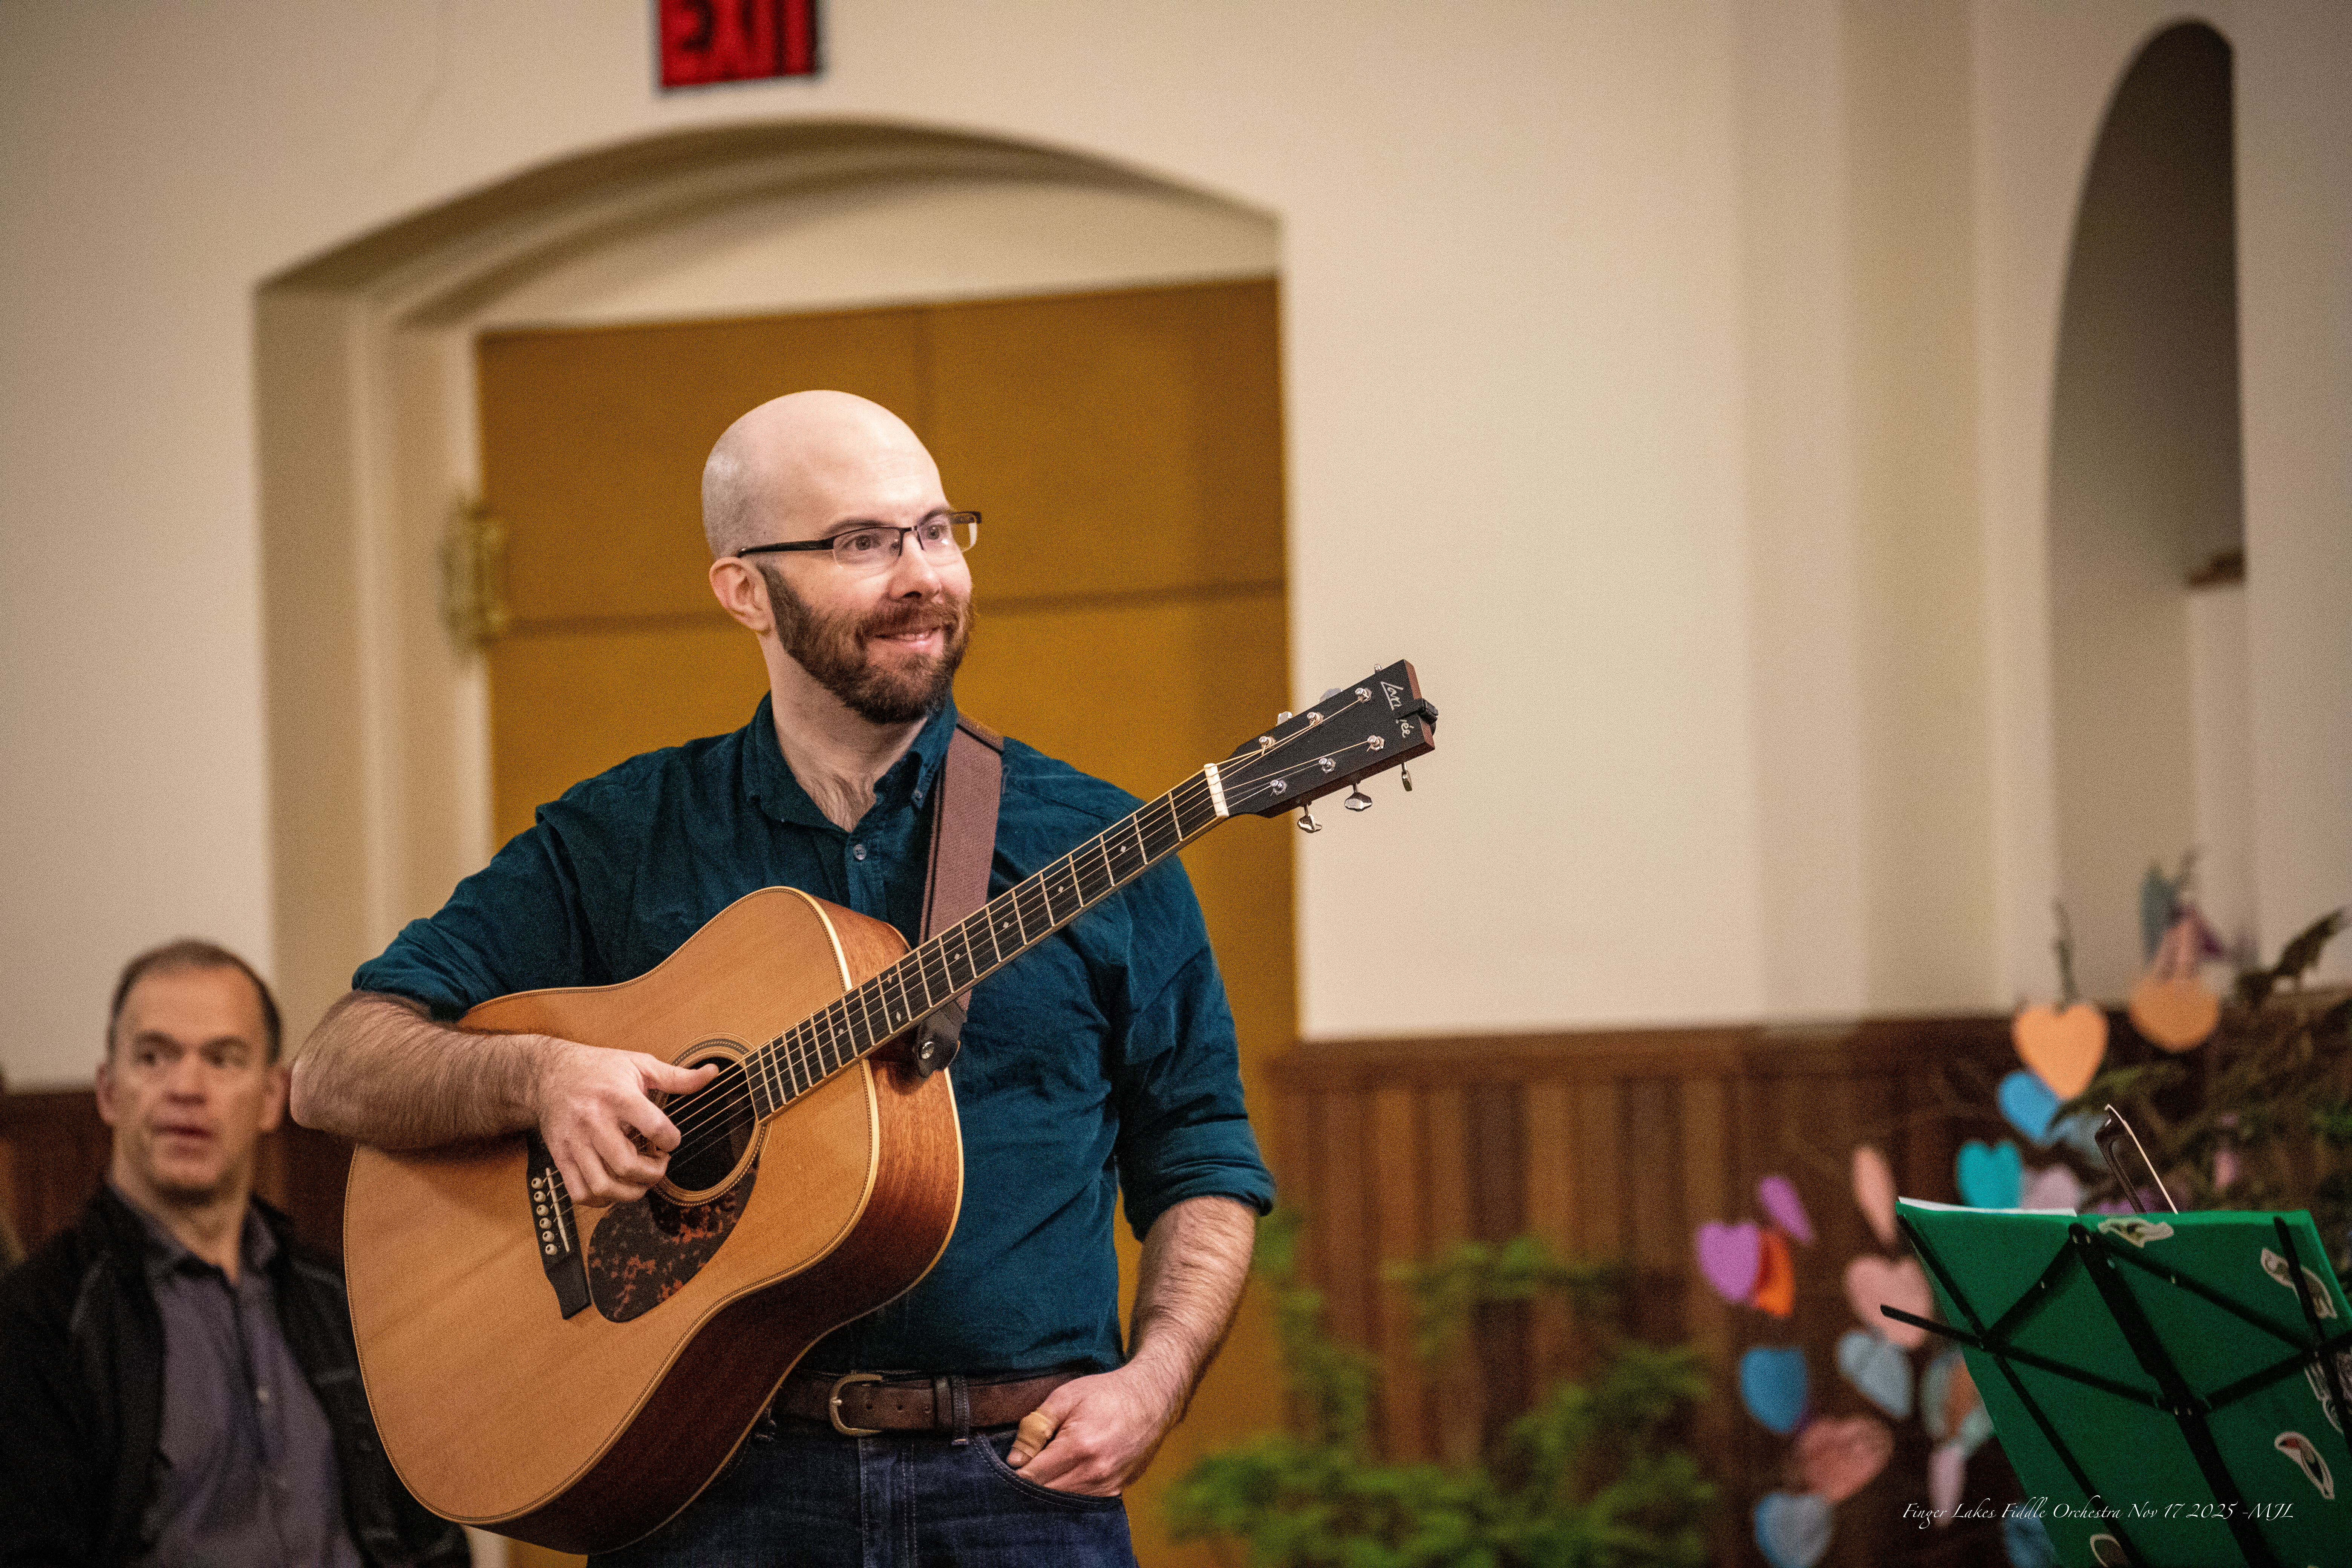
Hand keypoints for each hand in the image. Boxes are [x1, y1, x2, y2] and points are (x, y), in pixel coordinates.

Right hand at [532, 1040, 715, 1204]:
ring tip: (641, 1180)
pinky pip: (579, 1192)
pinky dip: (601, 1200)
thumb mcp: (639, 1064)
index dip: (672, 1140)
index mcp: (617, 1097)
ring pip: (603, 1185)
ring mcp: (574, 1142)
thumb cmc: (599, 1068)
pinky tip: (615, 1187)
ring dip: (630, 1192)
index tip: (671, 1140)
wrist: (549, 1072)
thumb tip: (713, 1072)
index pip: (654, 1127)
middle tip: (660, 1163)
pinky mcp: (560, 1156)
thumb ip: (677, 1076)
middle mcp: (594, 1121)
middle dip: (653, 1173)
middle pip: (627, 1165)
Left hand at [1003, 1365, 1180, 1496]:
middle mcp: (1095, 1472)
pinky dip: (1068, 1496)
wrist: (1152, 1398)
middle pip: (1045, 1496)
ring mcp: (1108, 1486)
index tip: (1002, 1468)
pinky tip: (1061, 1480)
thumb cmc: (1106, 1393)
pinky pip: (1083, 1503)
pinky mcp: (1117, 1491)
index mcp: (1079, 1446)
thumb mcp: (1065, 1397)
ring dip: (1047, 1494)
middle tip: (1017, 1472)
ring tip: (1040, 1473)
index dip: (1013, 1474)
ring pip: (1063, 1504)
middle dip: (1026, 1488)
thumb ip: (1036, 1427)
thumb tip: (1014, 1460)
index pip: (1031, 1477)